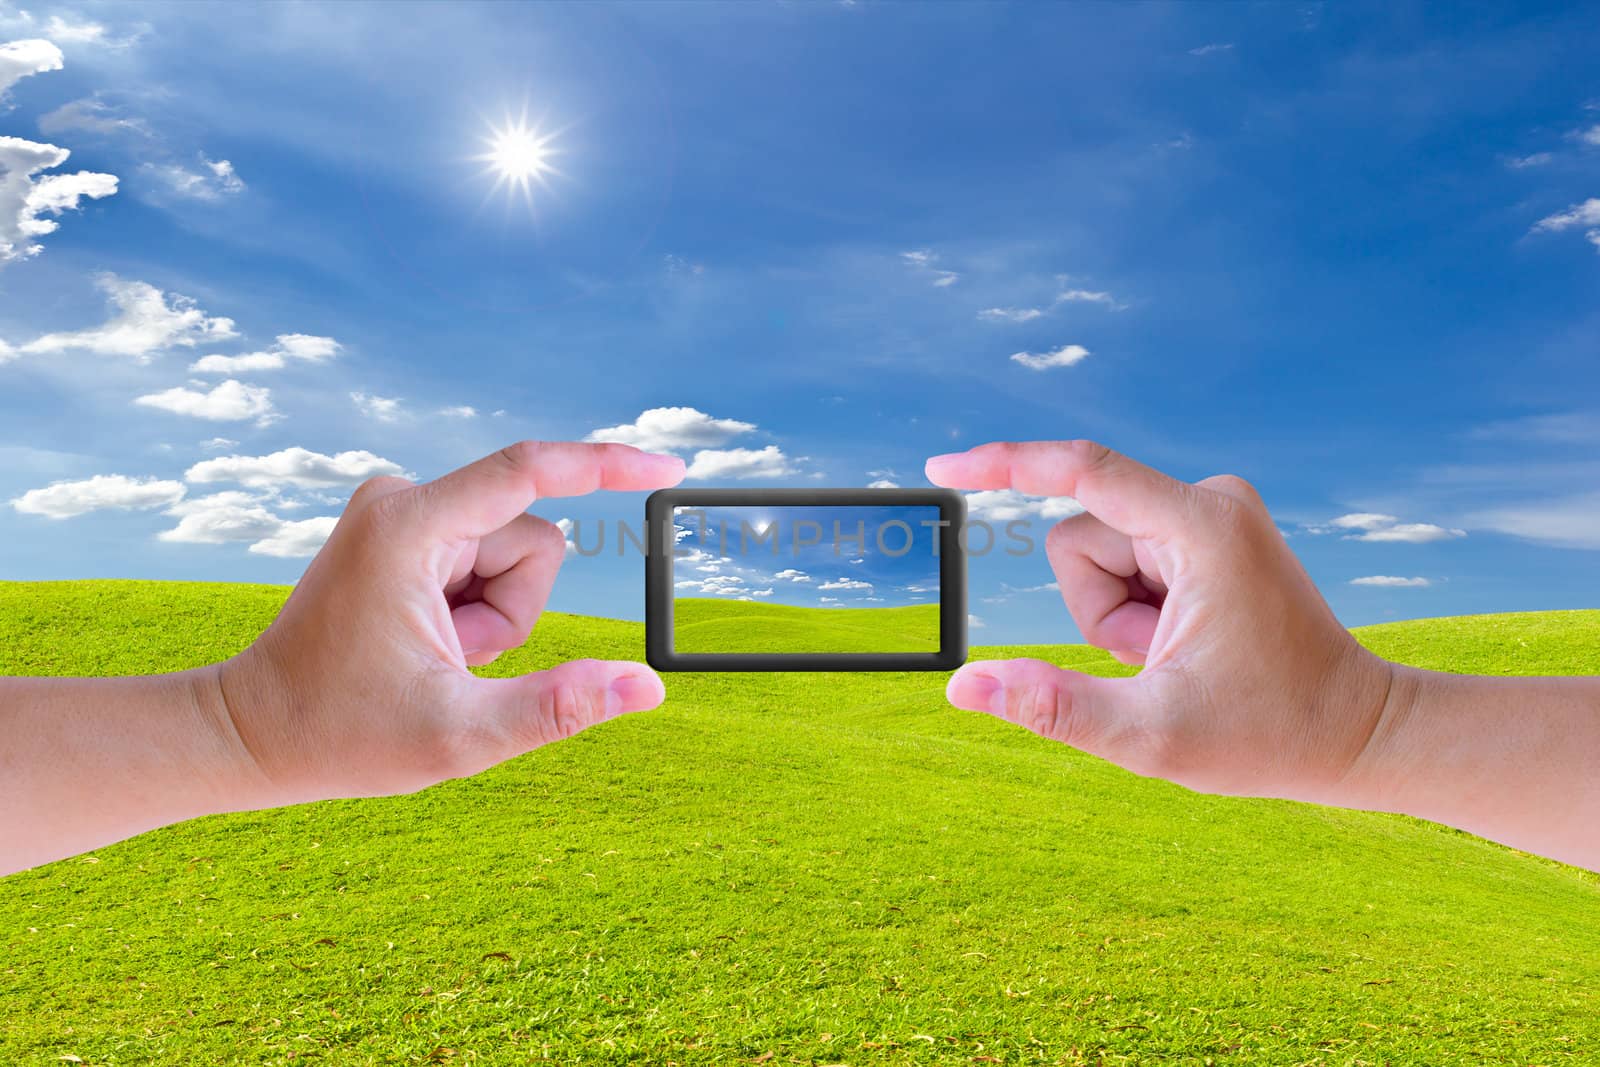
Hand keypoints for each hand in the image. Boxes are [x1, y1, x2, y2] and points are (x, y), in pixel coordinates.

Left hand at [215, 441, 684, 807]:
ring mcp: (399, 511)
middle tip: (452, 661)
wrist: (255, 733)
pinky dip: (475, 611)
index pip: (530, 470)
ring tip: (435, 656)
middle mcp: (400, 499)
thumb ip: (560, 706)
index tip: (668, 466)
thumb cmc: (341, 734)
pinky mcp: (403, 528)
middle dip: (515, 611)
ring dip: (496, 617)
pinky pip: (485, 560)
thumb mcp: (461, 734)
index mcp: (408, 528)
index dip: (606, 464)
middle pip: (531, 538)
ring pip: (513, 554)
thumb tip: (648, 687)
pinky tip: (426, 642)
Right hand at [927, 440, 1393, 804]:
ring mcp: (1211, 514)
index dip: (1004, 464)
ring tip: (1177, 656)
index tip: (943, 470)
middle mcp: (1210, 501)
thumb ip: (1052, 706)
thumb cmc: (1269, 734)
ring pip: (1097, 555)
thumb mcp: (1151, 734)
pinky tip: (1186, 643)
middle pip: (1079, 539)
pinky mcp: (1207, 531)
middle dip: (1095, 611)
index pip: (1081, 470)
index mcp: (1202, 528)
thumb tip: (963, 686)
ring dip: (1115, 617)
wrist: (1355, 733)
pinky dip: (1136, 612)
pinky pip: (1125, 562)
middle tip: (1160, 661)